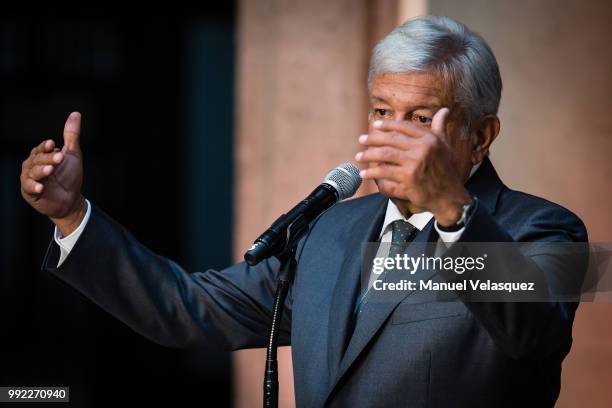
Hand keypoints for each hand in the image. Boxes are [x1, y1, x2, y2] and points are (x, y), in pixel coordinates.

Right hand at [20, 112, 85, 235]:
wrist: (71, 200)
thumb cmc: (70, 176)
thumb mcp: (72, 154)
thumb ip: (71, 135)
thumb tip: (76, 114)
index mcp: (40, 156)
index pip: (41, 149)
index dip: (45, 147)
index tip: (52, 144)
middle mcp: (32, 166)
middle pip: (37, 159)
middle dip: (48, 158)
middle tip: (60, 158)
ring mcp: (29, 179)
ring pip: (32, 172)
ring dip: (41, 171)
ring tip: (51, 170)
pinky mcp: (29, 192)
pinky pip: (28, 187)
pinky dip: (33, 186)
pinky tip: (41, 187)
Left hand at [355, 108, 471, 225]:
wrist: (449, 196)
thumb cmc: (447, 171)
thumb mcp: (445, 146)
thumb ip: (440, 128)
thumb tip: (444, 110)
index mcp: (430, 138)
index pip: (404, 126)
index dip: (388, 125)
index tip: (376, 125)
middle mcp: (422, 148)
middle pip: (391, 139)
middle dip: (373, 138)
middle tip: (361, 139)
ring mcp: (415, 163)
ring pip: (385, 154)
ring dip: (368, 155)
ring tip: (358, 156)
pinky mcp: (408, 177)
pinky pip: (385, 171)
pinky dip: (372, 172)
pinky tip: (364, 174)